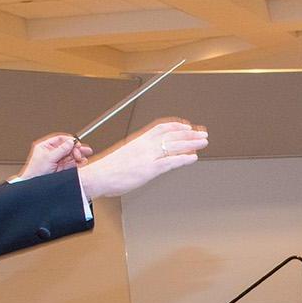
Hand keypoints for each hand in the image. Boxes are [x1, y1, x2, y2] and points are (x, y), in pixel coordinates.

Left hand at [19, 133, 90, 178]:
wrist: (35, 185)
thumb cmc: (36, 171)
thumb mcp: (48, 158)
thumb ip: (61, 149)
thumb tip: (70, 142)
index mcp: (46, 147)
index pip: (60, 140)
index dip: (69, 140)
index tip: (76, 143)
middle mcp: (53, 152)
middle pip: (68, 147)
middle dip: (76, 149)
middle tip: (82, 151)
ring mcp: (58, 160)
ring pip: (71, 155)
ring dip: (78, 155)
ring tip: (83, 157)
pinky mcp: (63, 168)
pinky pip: (73, 163)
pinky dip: (78, 162)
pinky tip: (82, 162)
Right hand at [76, 118, 208, 199]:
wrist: (98, 176)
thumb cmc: (109, 169)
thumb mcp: (125, 155)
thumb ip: (139, 154)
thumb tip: (149, 157)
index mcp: (139, 140)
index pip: (161, 128)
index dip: (176, 126)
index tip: (188, 126)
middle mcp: (145, 145)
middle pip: (172, 135)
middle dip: (190, 134)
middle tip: (202, 134)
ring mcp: (148, 156)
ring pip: (174, 146)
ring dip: (191, 143)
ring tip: (203, 142)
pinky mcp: (150, 168)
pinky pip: (171, 161)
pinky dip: (184, 158)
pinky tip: (193, 157)